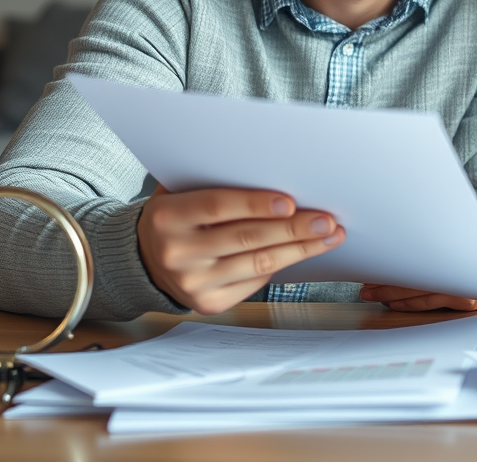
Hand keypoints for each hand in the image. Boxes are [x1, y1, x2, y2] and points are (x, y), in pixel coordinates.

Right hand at [138, 187, 345, 314]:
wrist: (147, 258)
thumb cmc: (178, 215)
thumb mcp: (183, 191)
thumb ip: (216, 181)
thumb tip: (274, 172)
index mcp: (168, 217)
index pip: (217, 207)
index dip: (255, 204)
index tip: (291, 201)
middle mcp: (177, 253)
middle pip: (245, 239)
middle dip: (292, 229)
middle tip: (326, 220)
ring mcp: (192, 283)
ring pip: (257, 264)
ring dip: (299, 249)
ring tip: (328, 235)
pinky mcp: (208, 304)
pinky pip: (254, 282)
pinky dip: (282, 265)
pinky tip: (303, 251)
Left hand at [358, 218, 476, 311]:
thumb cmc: (474, 237)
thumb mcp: (465, 219)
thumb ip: (443, 216)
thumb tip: (405, 206)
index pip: (435, 244)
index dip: (403, 252)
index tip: (380, 253)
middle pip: (424, 272)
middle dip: (391, 279)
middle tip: (367, 280)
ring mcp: (474, 285)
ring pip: (425, 292)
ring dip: (394, 294)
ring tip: (371, 292)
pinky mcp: (468, 302)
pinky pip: (433, 304)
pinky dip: (410, 303)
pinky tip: (393, 301)